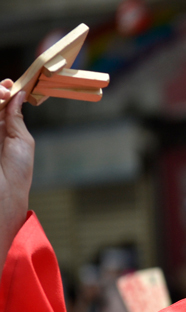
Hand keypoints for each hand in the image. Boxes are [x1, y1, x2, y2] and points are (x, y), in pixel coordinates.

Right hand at [0, 79, 33, 269]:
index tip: (10, 85)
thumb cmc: (17, 170)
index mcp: (3, 128)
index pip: (0, 103)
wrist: (4, 192)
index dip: (3, 91)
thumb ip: (16, 117)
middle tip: (5, 90)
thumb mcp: (22, 140)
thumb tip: (19, 94)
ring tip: (1, 95)